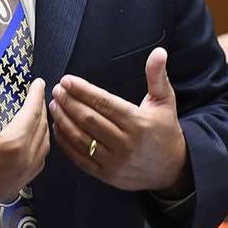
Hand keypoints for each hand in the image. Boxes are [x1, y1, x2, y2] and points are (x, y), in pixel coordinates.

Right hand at [0, 65, 49, 217]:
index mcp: (13, 142)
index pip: (32, 111)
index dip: (36, 94)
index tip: (38, 84)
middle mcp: (23, 160)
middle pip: (41, 127)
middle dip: (40, 109)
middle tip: (36, 96)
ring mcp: (23, 175)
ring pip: (43, 146)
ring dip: (42, 128)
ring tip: (36, 115)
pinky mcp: (18, 185)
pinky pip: (38, 162)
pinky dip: (38, 147)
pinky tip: (32, 140)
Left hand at [49, 47, 189, 194]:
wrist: (172, 169)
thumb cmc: (166, 130)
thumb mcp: (165, 100)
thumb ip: (157, 76)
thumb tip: (159, 52)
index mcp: (138, 122)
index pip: (104, 103)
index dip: (83, 91)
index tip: (67, 80)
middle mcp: (125, 143)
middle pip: (89, 120)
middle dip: (69, 103)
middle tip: (57, 90)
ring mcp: (115, 161)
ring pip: (81, 139)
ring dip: (64, 121)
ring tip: (54, 105)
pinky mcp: (107, 175)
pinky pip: (80, 158)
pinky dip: (66, 143)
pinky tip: (58, 129)